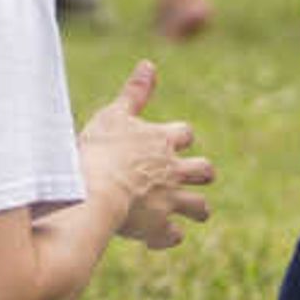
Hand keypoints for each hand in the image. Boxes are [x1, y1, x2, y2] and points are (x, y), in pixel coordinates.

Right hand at [77, 58, 214, 250]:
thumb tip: (149, 63)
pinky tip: (157, 236)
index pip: (185, 134)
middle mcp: (173, 171)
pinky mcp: (159, 227)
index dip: (180, 138)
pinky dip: (168, 236)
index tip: (170, 141)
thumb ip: (135, 92)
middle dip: (201, 173)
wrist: (94, 191)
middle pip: (204, 171)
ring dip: (196, 208)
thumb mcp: (115, 114)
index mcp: (163, 141)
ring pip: (200, 207)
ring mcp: (169, 201)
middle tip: (192, 176)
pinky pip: (173, 235)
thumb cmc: (100, 149)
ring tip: (189, 211)